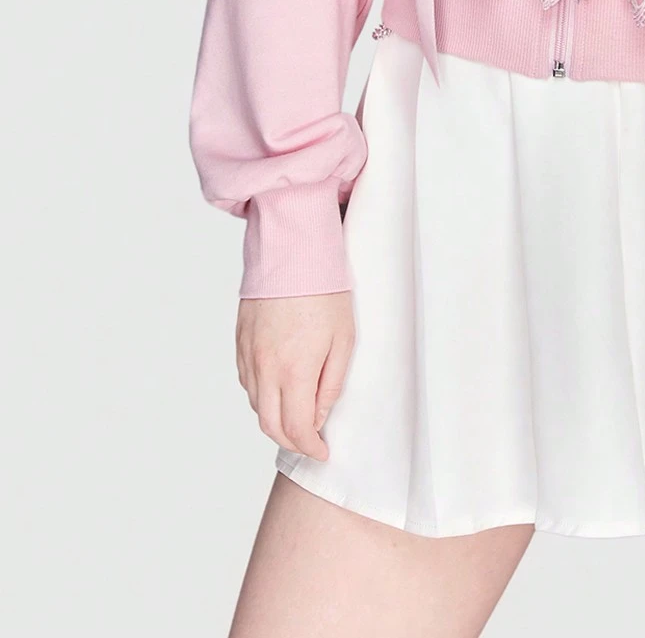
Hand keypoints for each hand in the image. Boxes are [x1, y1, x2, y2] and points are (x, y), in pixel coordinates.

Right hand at [236, 292, 354, 459]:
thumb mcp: (344, 339)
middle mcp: (265, 368)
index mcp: (294, 370)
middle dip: (290, 442)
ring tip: (295, 416)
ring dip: (274, 418)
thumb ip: (331, 384)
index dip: (310, 448)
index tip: (322, 452)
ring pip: (255, 404)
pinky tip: (277, 389)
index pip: (296, 429)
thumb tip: (319, 416)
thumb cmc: (326, 291)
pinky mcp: (240, 340)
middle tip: (309, 443)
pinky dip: (260, 394)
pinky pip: (246, 380)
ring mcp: (249, 354)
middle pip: (269, 425)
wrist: (293, 251)